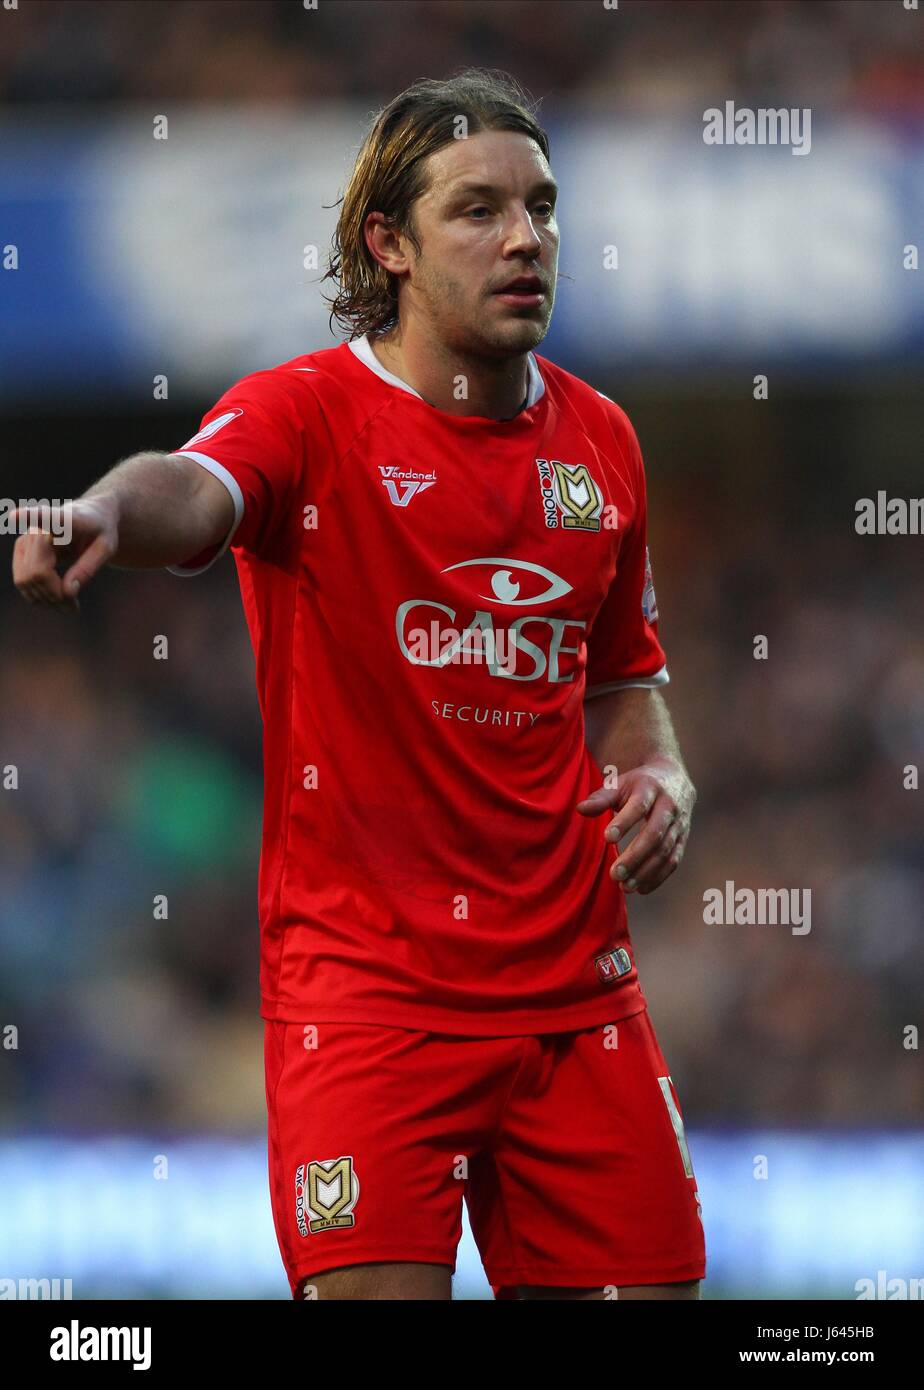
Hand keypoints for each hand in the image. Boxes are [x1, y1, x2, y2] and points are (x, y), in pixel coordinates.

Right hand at [11, 497, 119, 612]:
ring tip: (70, 605)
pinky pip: (23, 582)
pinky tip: (58, 599)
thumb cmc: (100, 531)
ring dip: (47, 599)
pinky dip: (39, 596)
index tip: (15, 515)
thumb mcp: (106, 548)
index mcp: (64, 519)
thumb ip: (88, 567)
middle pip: (37, 572)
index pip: (44, 517)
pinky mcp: (21, 553)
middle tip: (75, 608)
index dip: (28, 517)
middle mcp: (38, 528)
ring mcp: (25, 541)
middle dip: (54, 594)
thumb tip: (66, 592)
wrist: (90, 518)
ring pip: (25, 580)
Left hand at [576, 756, 695, 894]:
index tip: (607, 838)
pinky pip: (674, 861)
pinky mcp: (682, 839)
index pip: (638, 807)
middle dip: (635, 856)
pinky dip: (658, 877)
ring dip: (646, 871)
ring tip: (625, 886)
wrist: (674, 778)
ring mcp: (679, 824)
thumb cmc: (638, 784)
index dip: (624, 822)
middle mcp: (669, 806)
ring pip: (665, 851)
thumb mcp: (620, 784)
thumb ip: (601, 798)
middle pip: (654, 834)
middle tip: (615, 874)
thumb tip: (580, 809)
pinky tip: (640, 889)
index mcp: (651, 788)